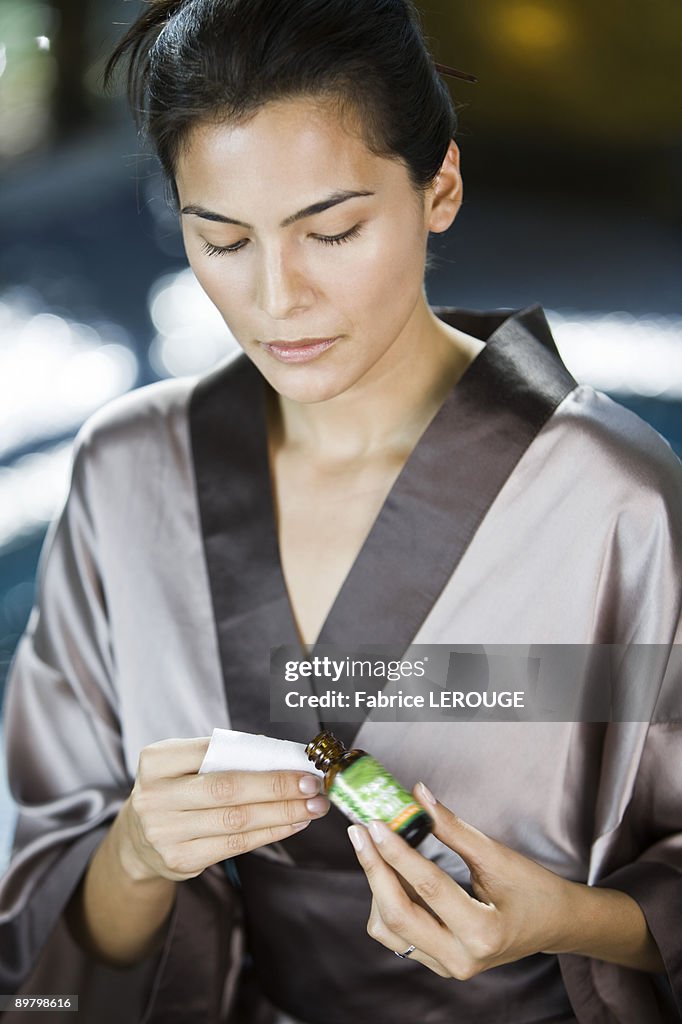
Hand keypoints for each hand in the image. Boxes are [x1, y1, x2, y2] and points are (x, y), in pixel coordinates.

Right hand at [117, 737, 328, 882]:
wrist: (138, 839)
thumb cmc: (176, 789)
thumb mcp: (183, 764)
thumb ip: (222, 757)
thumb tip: (283, 756)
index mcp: (156, 761)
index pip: (214, 752)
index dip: (261, 757)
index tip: (301, 760)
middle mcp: (155, 797)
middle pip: (228, 789)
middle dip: (278, 787)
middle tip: (313, 785)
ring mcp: (165, 832)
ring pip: (236, 821)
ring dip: (282, 813)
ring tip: (312, 806)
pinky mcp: (180, 860)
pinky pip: (235, 846)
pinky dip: (269, 833)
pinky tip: (293, 824)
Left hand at [347, 781, 574, 978]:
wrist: (553, 924)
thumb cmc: (532, 888)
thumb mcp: (496, 856)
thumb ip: (452, 827)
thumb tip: (418, 794)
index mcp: (483, 933)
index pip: (428, 887)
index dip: (397, 852)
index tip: (375, 824)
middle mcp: (461, 959)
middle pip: (397, 915)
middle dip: (374, 869)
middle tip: (360, 832)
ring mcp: (447, 967)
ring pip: (388, 928)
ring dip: (378, 886)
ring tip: (379, 848)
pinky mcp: (438, 963)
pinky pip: (396, 935)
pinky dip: (387, 901)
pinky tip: (392, 872)